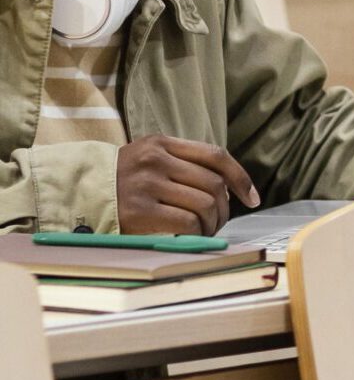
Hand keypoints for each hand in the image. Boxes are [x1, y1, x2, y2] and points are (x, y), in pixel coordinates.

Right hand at [116, 135, 260, 234]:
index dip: (241, 177)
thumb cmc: (120, 182)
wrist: (74, 196)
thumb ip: (182, 164)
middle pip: (214, 184)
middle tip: (219, 222)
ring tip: (205, 230)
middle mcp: (155, 160)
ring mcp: (146, 184)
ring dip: (212, 223)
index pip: (216, 155)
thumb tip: (227, 188)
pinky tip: (191, 236)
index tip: (252, 198)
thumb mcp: (148, 159)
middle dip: (225, 208)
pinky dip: (197, 232)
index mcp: (160, 143)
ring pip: (205, 204)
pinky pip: (187, 222)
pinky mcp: (139, 211)